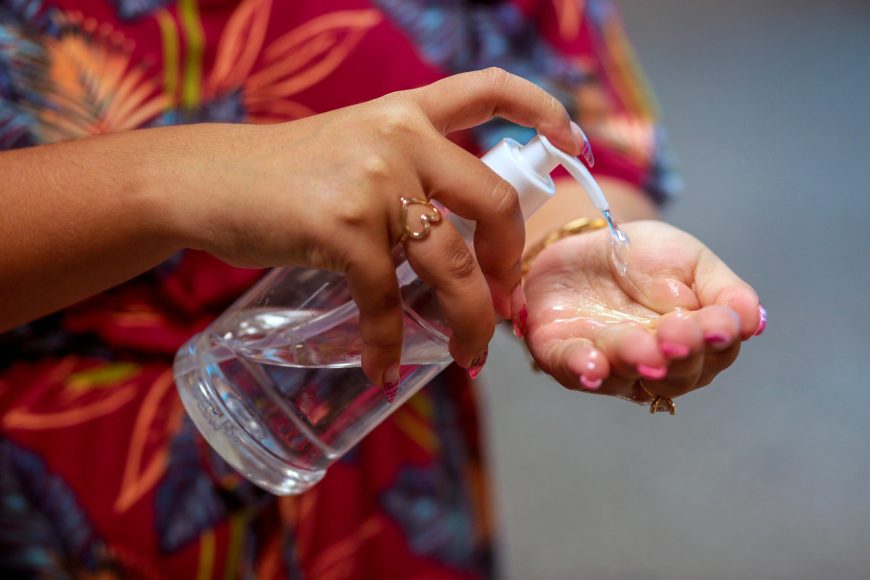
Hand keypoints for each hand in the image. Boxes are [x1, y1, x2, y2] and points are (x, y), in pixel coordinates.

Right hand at [171, 69, 583, 384]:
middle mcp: (400, 138)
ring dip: (470, 322)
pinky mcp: (342, 228)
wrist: (205, 182)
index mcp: (407, 113)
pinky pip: (384, 300)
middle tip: (502, 302)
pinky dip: (386, 342)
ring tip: (467, 357)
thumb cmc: (280, 175)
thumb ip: (404, 174)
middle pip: (495, 204)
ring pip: (452, 265)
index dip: (545, 112)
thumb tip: (450, 244)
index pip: (490, 90)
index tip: (577, 145)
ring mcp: (374, 182)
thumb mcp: (351, 150)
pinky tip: (380, 367)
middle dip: (509, 262)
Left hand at [521, 221, 764, 402]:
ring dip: (633, 361)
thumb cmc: (643, 259)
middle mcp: (655, 364)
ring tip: (639, 348)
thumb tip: (753, 319)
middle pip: (675, 374)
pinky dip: (582, 369)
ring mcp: (609, 364)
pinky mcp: (563, 357)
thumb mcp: (689, 262)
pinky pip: (571, 370)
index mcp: (695, 342)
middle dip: (676, 355)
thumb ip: (721, 291)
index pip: (716, 350)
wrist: (580, 246)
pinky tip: (592, 366)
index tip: (717, 326)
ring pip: (625, 374)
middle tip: (675, 335)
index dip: (716, 340)